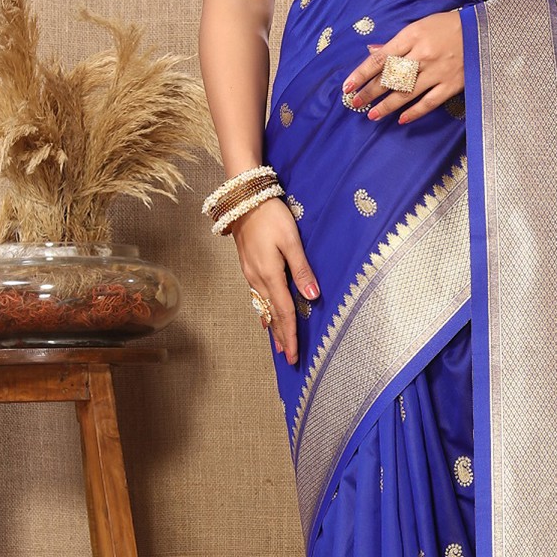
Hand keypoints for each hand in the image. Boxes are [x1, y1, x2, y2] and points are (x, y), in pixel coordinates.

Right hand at [230, 197, 319, 366]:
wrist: (243, 198)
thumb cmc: (271, 216)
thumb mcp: (291, 241)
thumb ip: (302, 270)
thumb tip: (312, 296)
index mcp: (270, 275)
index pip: (284, 312)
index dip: (290, 335)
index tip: (294, 355)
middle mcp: (257, 278)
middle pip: (272, 315)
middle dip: (281, 337)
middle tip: (289, 358)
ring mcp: (250, 273)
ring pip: (264, 307)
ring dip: (272, 327)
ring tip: (279, 344)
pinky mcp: (248, 266)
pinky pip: (257, 296)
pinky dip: (264, 312)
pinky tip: (265, 317)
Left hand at [341, 8, 463, 124]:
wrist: (484, 31)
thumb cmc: (448, 26)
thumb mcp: (419, 26)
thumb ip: (396, 42)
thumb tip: (371, 52)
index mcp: (411, 37)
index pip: (380, 58)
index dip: (361, 74)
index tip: (347, 86)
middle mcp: (422, 55)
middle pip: (390, 78)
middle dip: (370, 92)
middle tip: (354, 103)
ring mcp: (438, 71)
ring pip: (406, 92)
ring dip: (387, 105)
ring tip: (372, 115)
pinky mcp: (452, 84)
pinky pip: (430, 102)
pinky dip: (415, 111)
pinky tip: (402, 119)